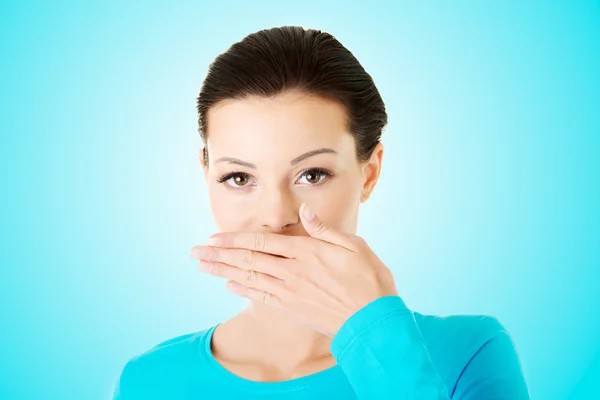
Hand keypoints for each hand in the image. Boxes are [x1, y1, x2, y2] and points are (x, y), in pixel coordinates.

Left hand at [190, 203, 398, 336]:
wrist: (373, 320)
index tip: (213, 237)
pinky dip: (243, 290)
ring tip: (203, 266)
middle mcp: (292, 272)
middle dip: (218, 255)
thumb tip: (304, 211)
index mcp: (306, 252)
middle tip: (195, 252)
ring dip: (222, 271)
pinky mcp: (292, 309)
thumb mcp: (353, 246)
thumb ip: (324, 229)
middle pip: (248, 260)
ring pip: (249, 279)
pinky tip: (229, 286)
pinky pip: (261, 298)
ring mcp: (290, 292)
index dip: (235, 240)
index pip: (261, 242)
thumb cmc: (369, 280)